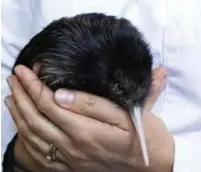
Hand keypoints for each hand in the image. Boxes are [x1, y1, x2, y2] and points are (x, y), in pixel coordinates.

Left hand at [6, 65, 173, 171]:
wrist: (154, 165)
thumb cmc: (145, 136)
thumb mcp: (128, 114)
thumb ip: (94, 105)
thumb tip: (61, 94)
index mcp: (86, 132)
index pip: (49, 105)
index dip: (34, 86)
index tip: (26, 69)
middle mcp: (73, 148)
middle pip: (36, 120)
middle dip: (21, 96)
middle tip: (14, 78)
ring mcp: (72, 160)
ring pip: (34, 138)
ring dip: (19, 116)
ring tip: (11, 98)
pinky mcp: (74, 166)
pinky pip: (41, 156)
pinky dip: (26, 139)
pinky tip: (23, 128)